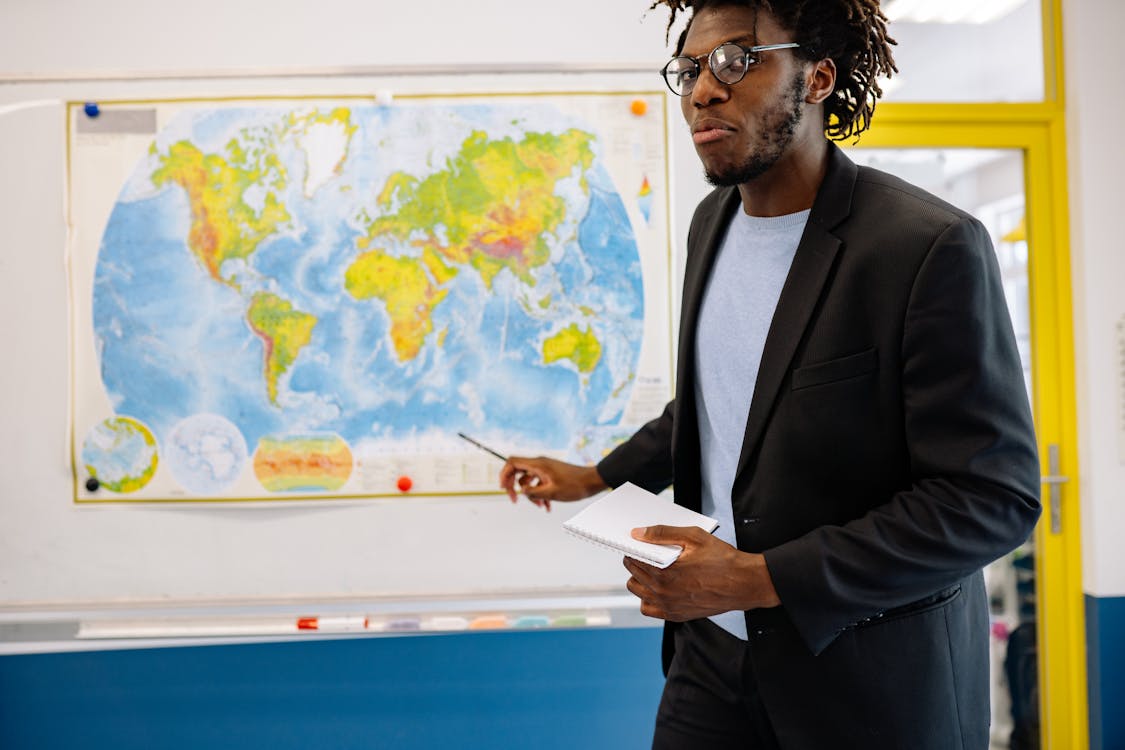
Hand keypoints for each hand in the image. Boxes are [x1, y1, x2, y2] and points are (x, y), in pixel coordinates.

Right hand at [498, 456, 606, 510]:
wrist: (593, 481)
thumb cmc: (575, 486)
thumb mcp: (551, 492)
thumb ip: (533, 492)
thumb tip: (521, 491)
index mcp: (538, 464)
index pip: (512, 462)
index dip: (504, 474)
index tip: (503, 488)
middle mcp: (540, 464)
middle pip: (517, 472)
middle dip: (514, 487)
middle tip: (514, 500)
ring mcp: (546, 468)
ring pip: (529, 481)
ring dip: (531, 495)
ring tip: (540, 507)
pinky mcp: (551, 474)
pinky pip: (539, 483)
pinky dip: (540, 494)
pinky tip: (547, 506)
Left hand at [623, 525, 779, 620]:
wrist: (744, 583)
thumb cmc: (722, 559)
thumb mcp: (693, 536)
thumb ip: (663, 533)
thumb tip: (639, 533)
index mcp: (665, 572)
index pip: (634, 559)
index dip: (634, 549)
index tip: (637, 544)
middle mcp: (663, 592)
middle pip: (634, 574)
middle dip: (636, 561)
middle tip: (646, 552)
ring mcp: (669, 606)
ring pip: (638, 592)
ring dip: (639, 579)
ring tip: (652, 569)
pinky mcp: (676, 615)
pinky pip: (649, 608)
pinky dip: (648, 598)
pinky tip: (658, 587)